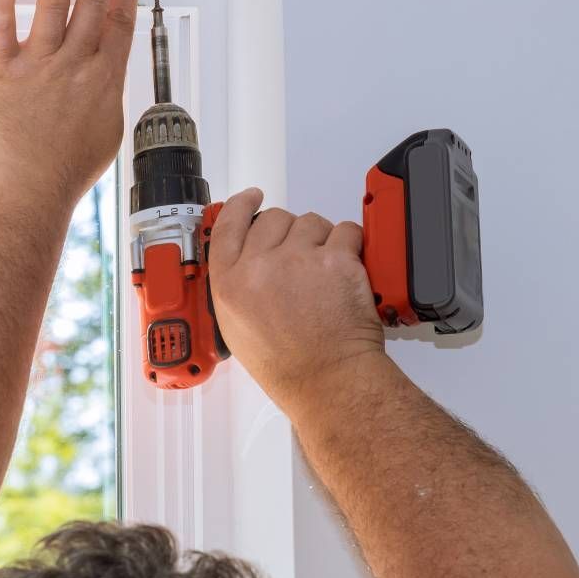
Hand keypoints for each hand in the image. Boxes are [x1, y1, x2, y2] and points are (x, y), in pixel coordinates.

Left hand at [0, 0, 139, 207]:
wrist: (27, 190)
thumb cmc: (64, 171)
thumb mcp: (106, 134)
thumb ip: (106, 98)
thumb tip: (106, 82)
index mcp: (103, 81)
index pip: (120, 22)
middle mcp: (73, 66)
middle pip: (90, 4)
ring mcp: (37, 65)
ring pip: (52, 3)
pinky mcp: (1, 71)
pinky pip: (2, 24)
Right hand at [209, 188, 387, 410]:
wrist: (327, 380)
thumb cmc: (288, 365)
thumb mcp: (238, 327)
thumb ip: (238, 286)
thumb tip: (250, 260)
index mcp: (230, 284)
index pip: (228, 225)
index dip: (242, 205)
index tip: (252, 197)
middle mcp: (259, 266)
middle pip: (274, 219)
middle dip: (291, 233)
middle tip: (303, 258)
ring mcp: (298, 259)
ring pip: (311, 222)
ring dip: (322, 239)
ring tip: (326, 273)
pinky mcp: (335, 259)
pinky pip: (345, 231)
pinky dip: (351, 245)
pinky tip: (347, 269)